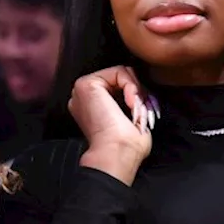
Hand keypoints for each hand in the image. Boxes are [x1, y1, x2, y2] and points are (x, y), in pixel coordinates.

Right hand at [68, 66, 152, 183]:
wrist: (116, 152)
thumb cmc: (125, 144)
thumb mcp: (130, 118)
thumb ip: (130, 102)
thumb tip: (140, 91)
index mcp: (90, 108)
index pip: (118, 88)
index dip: (135, 95)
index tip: (141, 112)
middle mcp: (83, 98)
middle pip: (119, 78)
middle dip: (137, 90)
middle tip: (140, 109)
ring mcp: (82, 90)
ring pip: (120, 73)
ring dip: (135, 89)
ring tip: (135, 108)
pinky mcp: (87, 84)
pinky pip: (119, 71)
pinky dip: (131, 85)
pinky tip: (130, 102)